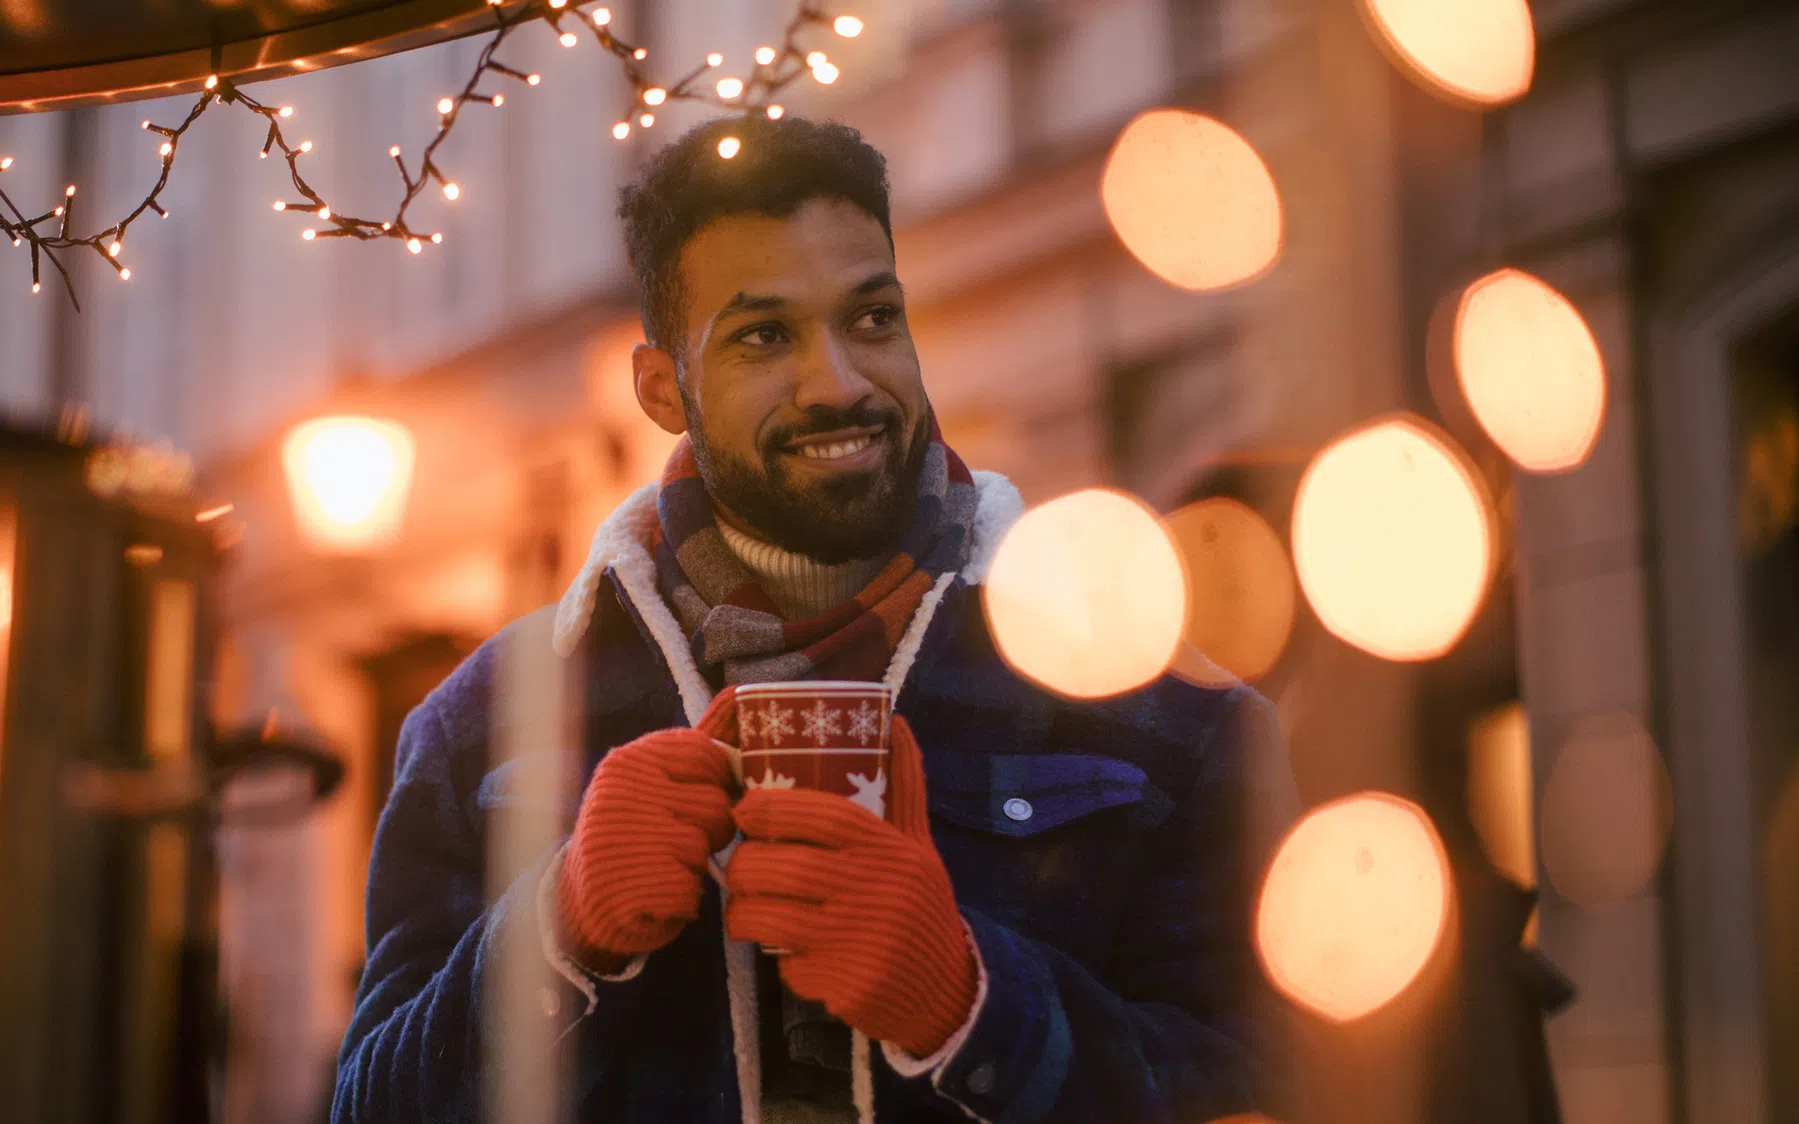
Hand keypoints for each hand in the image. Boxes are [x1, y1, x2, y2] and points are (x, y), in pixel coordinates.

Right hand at [557, 688, 741, 971]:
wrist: (584, 898)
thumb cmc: (638, 830)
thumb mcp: (659, 780)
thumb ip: (702, 746)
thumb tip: (743, 695)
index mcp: (630, 760)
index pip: (708, 755)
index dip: (719, 782)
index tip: (700, 796)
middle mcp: (620, 792)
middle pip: (715, 804)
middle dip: (712, 828)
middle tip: (682, 837)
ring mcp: (621, 838)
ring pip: (704, 846)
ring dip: (697, 864)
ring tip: (667, 863)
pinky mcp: (626, 885)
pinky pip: (690, 889)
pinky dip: (684, 897)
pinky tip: (660, 891)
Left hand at [724, 716, 975, 1057]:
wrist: (946, 989)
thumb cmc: (919, 905)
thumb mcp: (917, 845)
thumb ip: (903, 786)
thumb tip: (894, 722)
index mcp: (886, 847)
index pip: (818, 812)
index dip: (769, 807)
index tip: (744, 809)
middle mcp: (871, 888)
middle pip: (779, 865)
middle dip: (743, 866)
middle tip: (739, 868)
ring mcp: (856, 938)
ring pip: (768, 916)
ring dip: (743, 914)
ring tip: (745, 910)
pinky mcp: (843, 982)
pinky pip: (787, 965)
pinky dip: (780, 960)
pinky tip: (792, 952)